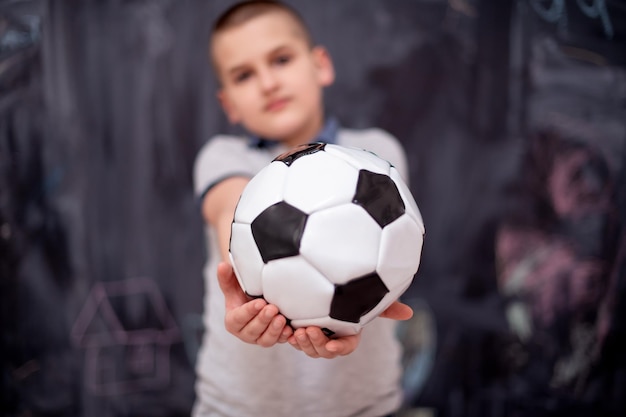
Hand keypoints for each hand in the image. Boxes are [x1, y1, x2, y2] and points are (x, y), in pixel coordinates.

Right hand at [217, 262, 292, 345]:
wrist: (256, 299)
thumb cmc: (243, 294)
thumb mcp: (234, 285)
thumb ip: (226, 277)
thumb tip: (222, 265)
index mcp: (233, 321)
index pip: (239, 318)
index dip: (249, 312)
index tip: (260, 303)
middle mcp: (245, 333)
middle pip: (253, 331)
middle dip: (263, 320)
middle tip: (273, 308)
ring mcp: (259, 338)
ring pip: (265, 340)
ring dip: (274, 330)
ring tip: (281, 319)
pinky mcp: (272, 339)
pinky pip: (279, 341)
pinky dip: (284, 336)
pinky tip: (290, 329)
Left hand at [287, 300, 412, 358]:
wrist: (323, 285)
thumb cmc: (349, 294)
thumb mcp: (366, 298)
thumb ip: (386, 307)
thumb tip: (409, 313)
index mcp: (348, 334)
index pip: (346, 347)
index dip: (339, 348)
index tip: (331, 346)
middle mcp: (332, 339)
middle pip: (325, 351)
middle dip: (317, 343)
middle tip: (309, 330)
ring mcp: (316, 337)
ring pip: (310, 349)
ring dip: (304, 343)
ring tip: (298, 331)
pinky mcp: (301, 332)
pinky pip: (295, 342)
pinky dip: (290, 339)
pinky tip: (286, 331)